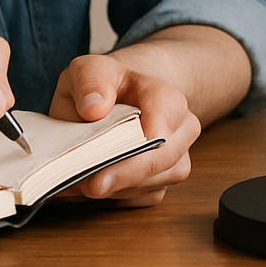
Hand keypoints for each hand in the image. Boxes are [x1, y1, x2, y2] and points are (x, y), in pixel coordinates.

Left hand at [49, 54, 200, 206]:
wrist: (115, 100)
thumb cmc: (104, 86)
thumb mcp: (89, 69)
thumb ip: (90, 80)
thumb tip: (94, 108)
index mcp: (164, 94)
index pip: (167, 112)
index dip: (147, 136)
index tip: (120, 153)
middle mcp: (181, 126)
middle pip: (165, 157)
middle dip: (126, 174)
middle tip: (90, 184)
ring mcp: (177, 155)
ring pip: (155, 182)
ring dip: (118, 187)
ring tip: (84, 181)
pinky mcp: (163, 180)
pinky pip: (145, 197)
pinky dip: (118, 197)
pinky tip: (96, 185)